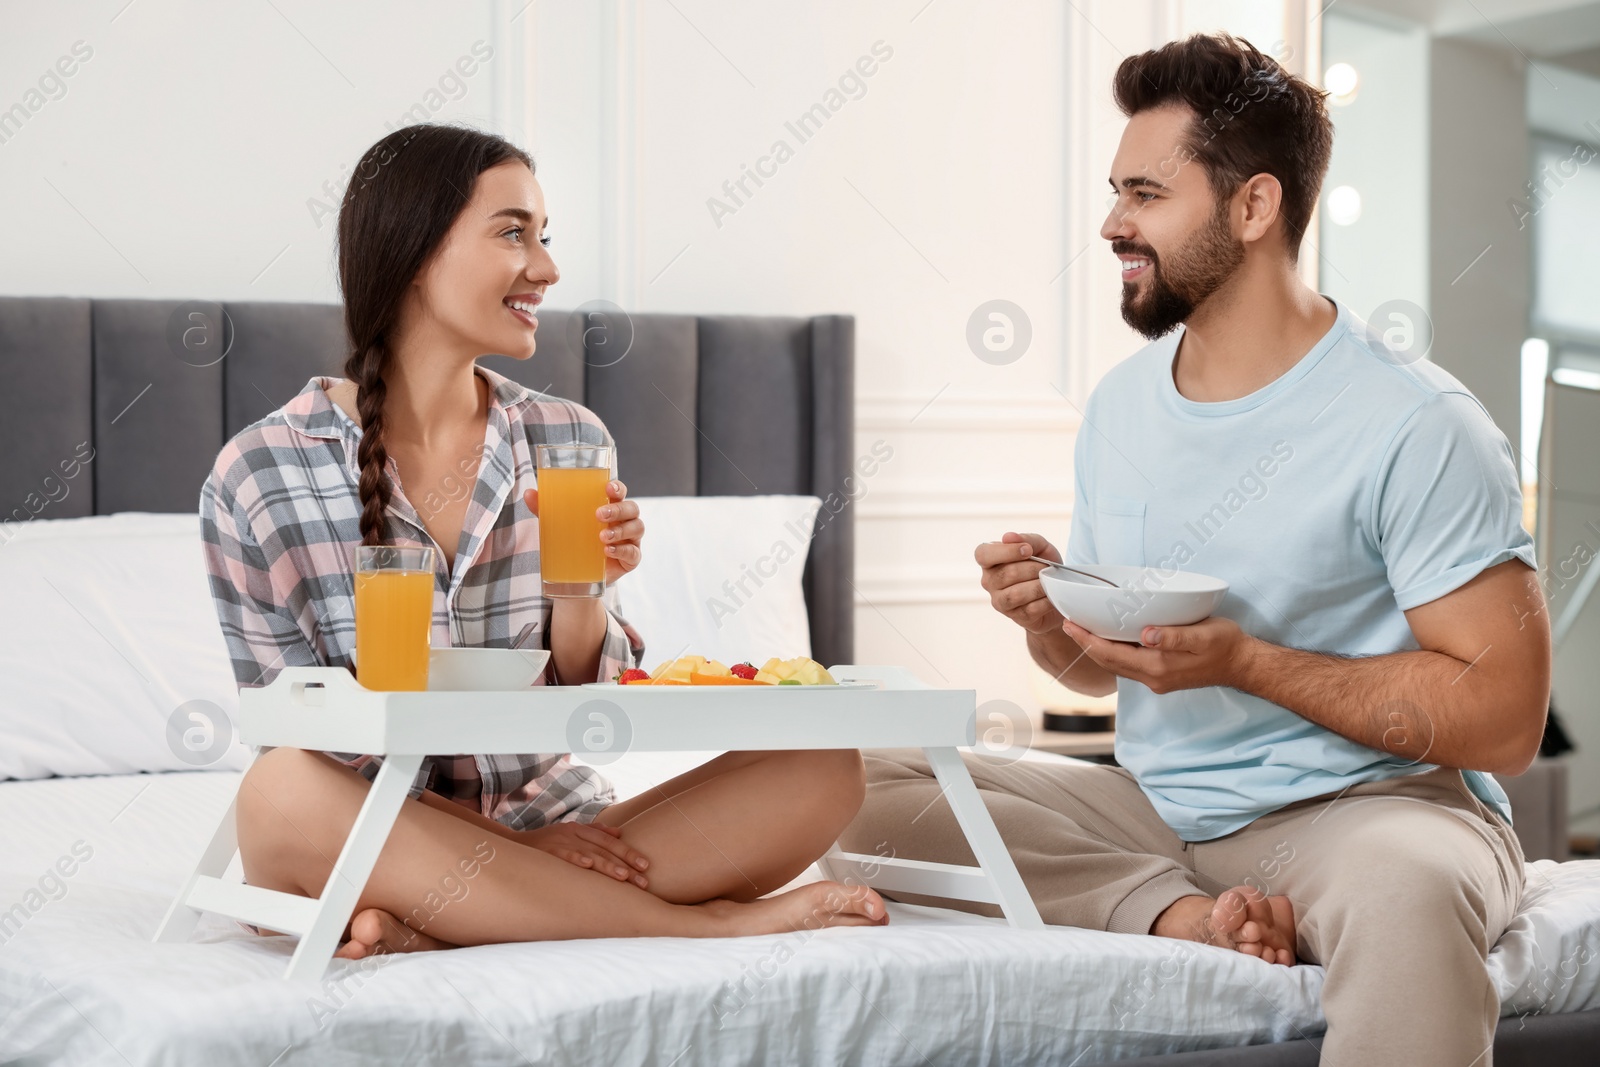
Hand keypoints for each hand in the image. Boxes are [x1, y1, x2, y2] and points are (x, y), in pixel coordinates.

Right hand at [519, 820, 649, 888]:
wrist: (515, 846)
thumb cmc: (547, 843)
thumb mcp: (570, 833)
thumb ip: (595, 832)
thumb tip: (619, 833)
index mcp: (581, 830)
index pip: (610, 842)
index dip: (629, 853)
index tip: (646, 866)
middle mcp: (574, 834)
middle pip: (605, 850)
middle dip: (626, 865)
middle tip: (643, 880)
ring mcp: (561, 842)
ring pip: (590, 854)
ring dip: (607, 865)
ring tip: (624, 877)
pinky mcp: (547, 851)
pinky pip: (563, 855)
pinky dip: (575, 859)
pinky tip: (587, 866)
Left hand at [523, 478, 643, 584]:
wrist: (576, 577)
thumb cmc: (573, 542)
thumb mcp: (558, 525)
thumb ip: (545, 509)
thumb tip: (529, 493)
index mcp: (610, 508)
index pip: (620, 493)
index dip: (618, 488)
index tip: (608, 487)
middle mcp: (624, 521)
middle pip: (632, 508)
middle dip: (618, 509)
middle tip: (599, 514)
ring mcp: (630, 540)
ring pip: (637, 527)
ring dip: (620, 530)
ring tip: (602, 536)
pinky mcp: (630, 559)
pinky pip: (634, 552)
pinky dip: (623, 550)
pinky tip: (608, 551)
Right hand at [976, 532, 1064, 634]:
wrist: (1058, 593)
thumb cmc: (1042, 567)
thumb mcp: (1041, 548)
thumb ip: (1027, 539)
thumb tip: (1008, 537)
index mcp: (990, 561)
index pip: (983, 554)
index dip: (1006, 551)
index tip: (1028, 550)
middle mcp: (989, 582)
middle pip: (1007, 574)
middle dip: (1033, 568)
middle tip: (1047, 567)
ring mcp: (1000, 602)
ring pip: (1016, 594)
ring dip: (1039, 585)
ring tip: (1049, 581)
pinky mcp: (1015, 617)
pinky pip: (1030, 609)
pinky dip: (1046, 600)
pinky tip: (1051, 595)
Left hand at [1060, 615, 1256, 693]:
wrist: (1242, 664)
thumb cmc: (1225, 646)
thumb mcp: (1203, 637)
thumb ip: (1174, 637)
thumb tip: (1146, 635)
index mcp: (1158, 668)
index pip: (1112, 655)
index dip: (1088, 640)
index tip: (1070, 625)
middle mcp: (1152, 678)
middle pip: (1109, 662)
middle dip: (1086, 643)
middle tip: (1068, 623)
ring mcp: (1156, 679)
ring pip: (1117, 665)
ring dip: (1098, 648)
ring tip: (1082, 630)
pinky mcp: (1161, 675)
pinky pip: (1129, 664)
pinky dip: (1114, 652)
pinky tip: (1111, 639)